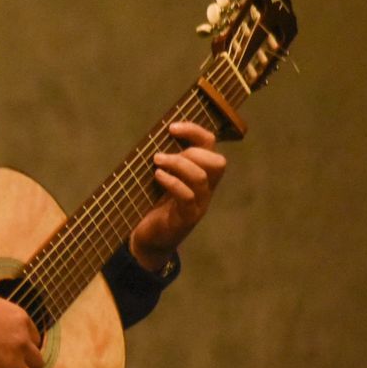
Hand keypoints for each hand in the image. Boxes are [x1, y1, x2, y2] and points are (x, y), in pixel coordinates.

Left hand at [129, 121, 226, 271]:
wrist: (149, 239)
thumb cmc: (154, 204)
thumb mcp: (162, 177)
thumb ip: (165, 159)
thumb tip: (154, 135)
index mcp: (201, 173)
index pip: (210, 144)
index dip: (195, 131)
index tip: (172, 127)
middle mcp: (206, 188)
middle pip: (217, 161)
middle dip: (191, 151)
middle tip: (161, 156)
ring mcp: (199, 204)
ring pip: (201, 177)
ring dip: (178, 164)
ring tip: (157, 162)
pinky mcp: (187, 218)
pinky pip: (187, 196)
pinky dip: (172, 182)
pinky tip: (157, 177)